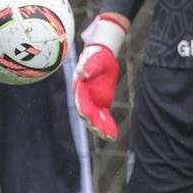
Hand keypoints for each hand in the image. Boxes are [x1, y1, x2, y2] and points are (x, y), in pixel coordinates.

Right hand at [73, 13, 128, 140]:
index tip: (89, 119)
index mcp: (79, 88)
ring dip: (101, 128)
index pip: (80, 102)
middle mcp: (84, 98)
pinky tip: (113, 135)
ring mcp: (92, 101)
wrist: (101, 55)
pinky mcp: (101, 103)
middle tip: (103, 134)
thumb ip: (89, 66)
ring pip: (95, 119)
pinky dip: (107, 125)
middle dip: (94, 124)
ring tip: (110, 137)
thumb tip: (83, 73)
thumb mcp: (94, 59)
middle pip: (87, 114)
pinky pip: (103, 117)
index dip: (84, 111)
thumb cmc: (97, 56)